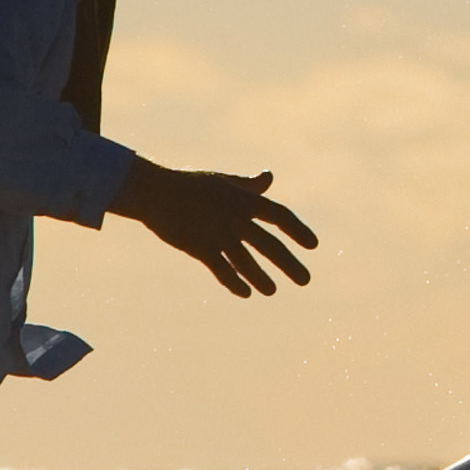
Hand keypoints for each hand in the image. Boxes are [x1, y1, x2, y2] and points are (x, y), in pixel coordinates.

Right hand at [110, 156, 317, 297]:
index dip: (298, 230)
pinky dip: (235, 282)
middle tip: (306, 280)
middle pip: (269, 244)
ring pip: (246, 261)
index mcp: (243, 200)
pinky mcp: (200, 247)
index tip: (314, 245)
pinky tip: (246, 293)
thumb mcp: (222, 181)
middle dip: (289, 263)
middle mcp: (235, 218)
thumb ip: (248, 185)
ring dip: (261, 277)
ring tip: (273, 291)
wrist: (155, 192)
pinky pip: (222, 269)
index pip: (279, 216)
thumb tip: (269, 177)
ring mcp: (218, 233)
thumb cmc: (189, 185)